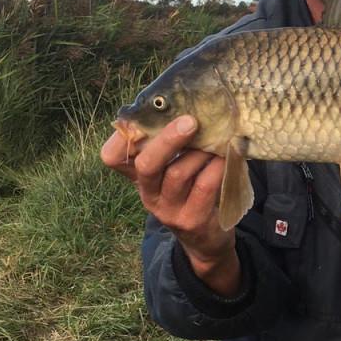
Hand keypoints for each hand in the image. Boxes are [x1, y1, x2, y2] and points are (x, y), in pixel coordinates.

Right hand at [100, 116, 240, 295]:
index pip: (112, 157)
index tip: (142, 117)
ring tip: (218, 140)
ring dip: (201, 152)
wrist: (207, 239)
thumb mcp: (175, 168)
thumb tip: (182, 101)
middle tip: (190, 121)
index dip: (122, 137)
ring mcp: (168, 210)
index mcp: (138, 176)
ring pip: (178, 173)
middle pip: (146, 164)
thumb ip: (172, 144)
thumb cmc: (193, 189)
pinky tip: (227, 156)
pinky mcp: (191, 220)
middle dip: (167, 139)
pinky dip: (217, 167)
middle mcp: (148, 193)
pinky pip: (204, 186)